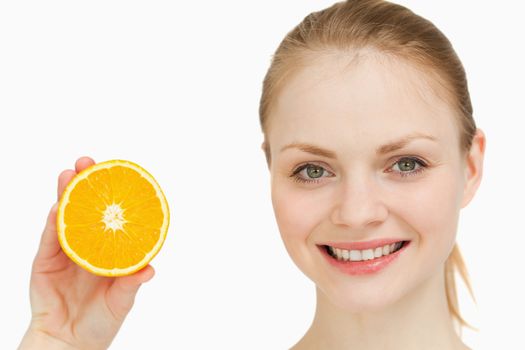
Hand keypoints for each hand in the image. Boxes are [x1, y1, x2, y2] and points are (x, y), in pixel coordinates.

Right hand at [19, 157, 154, 349]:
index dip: (113, 195)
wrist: (70, 343)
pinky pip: (50, 239)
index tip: (120, 173)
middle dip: (87, 183)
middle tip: (87, 162)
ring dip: (66, 194)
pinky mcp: (45, 261)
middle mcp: (88, 244)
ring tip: (68, 174)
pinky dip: (53, 223)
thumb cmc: (100, 321)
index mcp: (109, 249)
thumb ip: (132, 284)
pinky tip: (57, 206)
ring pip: (66, 216)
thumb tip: (150, 269)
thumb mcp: (121, 301)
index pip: (111, 216)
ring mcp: (65, 251)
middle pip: (86, 208)